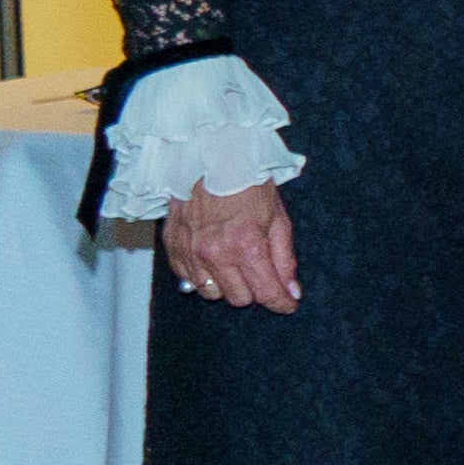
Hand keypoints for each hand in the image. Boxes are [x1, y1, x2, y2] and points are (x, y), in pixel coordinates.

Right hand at [160, 177, 300, 312]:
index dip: (280, 303)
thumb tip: (292, 292)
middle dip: (255, 290)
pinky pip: (187, 279)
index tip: (287, 304)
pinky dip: (202, 275)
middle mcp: (215, 254)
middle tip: (260, 271)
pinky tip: (212, 259)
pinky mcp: (172, 247)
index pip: (265, 293)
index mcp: (246, 247)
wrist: (210, 160)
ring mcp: (190, 252)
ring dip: (226, 285)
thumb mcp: (278, 219)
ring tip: (234, 264)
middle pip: (238, 299)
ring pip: (211, 293)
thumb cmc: (249, 186)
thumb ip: (284, 259)